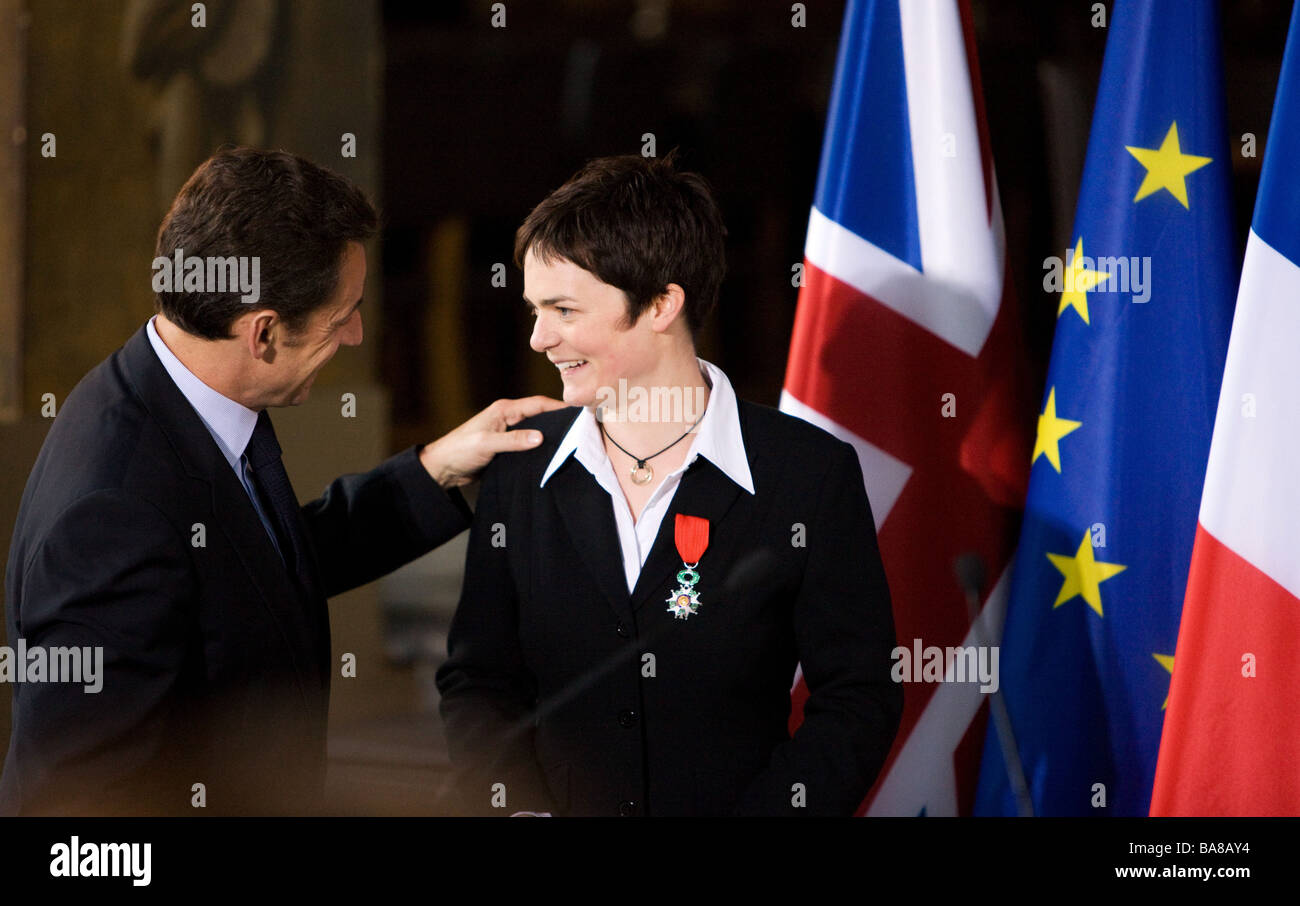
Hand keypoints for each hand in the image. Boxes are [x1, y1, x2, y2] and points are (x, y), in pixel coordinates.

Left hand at [419, 396, 566, 488]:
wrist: (443, 468)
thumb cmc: (460, 451)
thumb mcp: (487, 444)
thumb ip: (513, 440)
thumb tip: (541, 437)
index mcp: (504, 410)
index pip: (538, 404)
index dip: (559, 407)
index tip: (580, 413)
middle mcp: (508, 418)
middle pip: (541, 415)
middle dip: (560, 421)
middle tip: (582, 429)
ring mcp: (509, 432)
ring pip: (537, 430)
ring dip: (552, 436)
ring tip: (573, 443)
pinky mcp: (508, 447)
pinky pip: (530, 444)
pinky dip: (542, 448)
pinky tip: (553, 456)